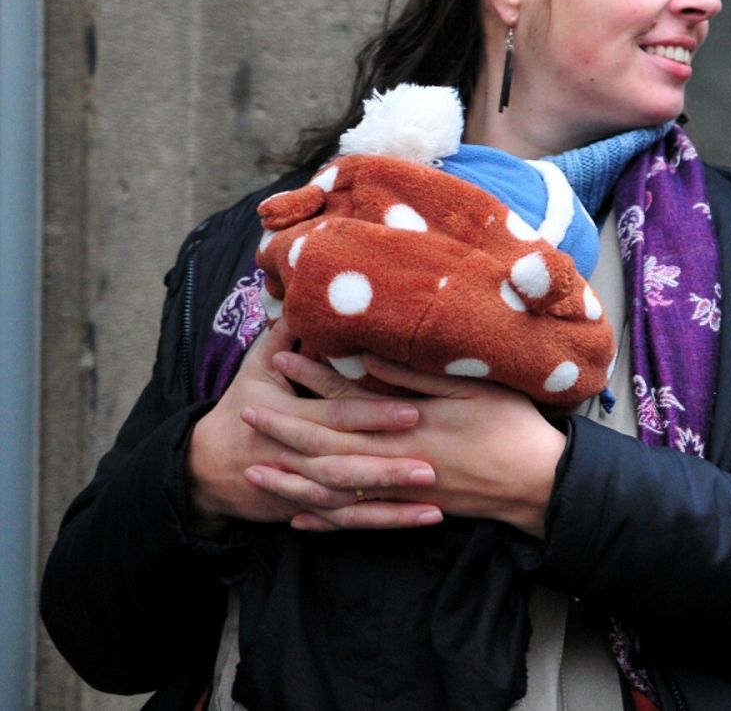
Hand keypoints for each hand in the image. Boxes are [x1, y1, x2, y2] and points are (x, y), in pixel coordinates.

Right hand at [187, 321, 440, 533]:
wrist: (206, 466)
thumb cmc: (242, 406)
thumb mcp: (256, 368)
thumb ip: (286, 334)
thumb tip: (308, 296)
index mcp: (286, 418)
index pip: (336, 416)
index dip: (372, 415)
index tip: (412, 411)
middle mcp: (296, 459)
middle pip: (348, 465)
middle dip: (388, 468)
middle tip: (433, 465)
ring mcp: (303, 489)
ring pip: (352, 502)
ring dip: (393, 505)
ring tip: (436, 503)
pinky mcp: (312, 509)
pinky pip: (351, 521)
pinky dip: (385, 522)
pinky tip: (426, 518)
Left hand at [248, 352, 567, 536]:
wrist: (541, 483)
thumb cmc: (513, 426)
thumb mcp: (472, 388)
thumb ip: (417, 376)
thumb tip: (370, 359)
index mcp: (409, 425)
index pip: (348, 400)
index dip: (311, 380)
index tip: (279, 359)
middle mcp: (397, 460)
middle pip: (327, 447)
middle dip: (284, 430)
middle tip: (246, 413)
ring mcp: (402, 490)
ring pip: (334, 489)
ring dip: (293, 479)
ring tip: (256, 470)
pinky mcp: (412, 508)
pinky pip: (357, 519)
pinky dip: (325, 518)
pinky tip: (300, 515)